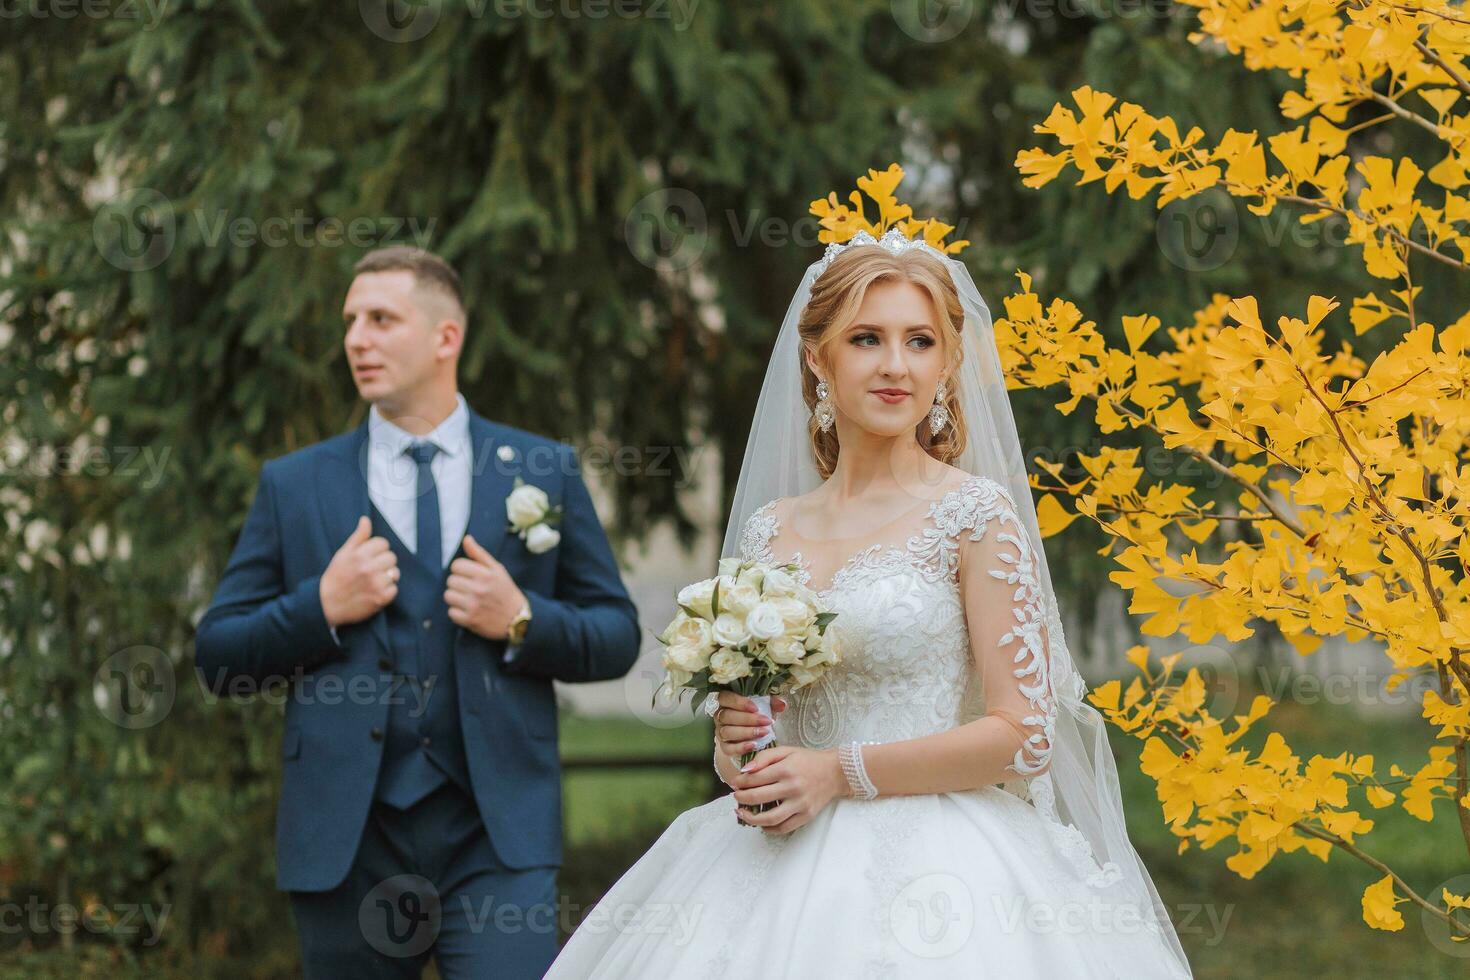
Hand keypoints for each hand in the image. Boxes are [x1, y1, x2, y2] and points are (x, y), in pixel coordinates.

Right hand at [319, 515, 397, 627]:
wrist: (326, 604)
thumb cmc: (335, 576)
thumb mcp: (343, 553)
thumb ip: (358, 537)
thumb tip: (366, 520)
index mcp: (360, 555)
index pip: (383, 543)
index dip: (377, 550)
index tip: (368, 557)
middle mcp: (369, 568)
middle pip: (391, 557)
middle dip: (383, 562)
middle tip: (371, 570)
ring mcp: (376, 584)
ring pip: (395, 572)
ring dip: (386, 577)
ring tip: (373, 581)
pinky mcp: (381, 598)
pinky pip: (395, 589)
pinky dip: (387, 591)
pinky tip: (374, 592)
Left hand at [444, 533, 525, 639]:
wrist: (517, 618)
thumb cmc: (505, 591)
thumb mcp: (497, 569)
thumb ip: (479, 554)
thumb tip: (466, 539)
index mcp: (485, 574)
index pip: (456, 565)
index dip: (461, 569)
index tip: (469, 575)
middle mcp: (478, 589)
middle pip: (451, 580)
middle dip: (459, 583)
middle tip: (470, 588)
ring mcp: (473, 606)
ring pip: (448, 596)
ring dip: (456, 597)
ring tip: (468, 599)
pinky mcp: (470, 620)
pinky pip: (451, 612)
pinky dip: (458, 612)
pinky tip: (469, 610)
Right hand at [714, 690, 785, 759]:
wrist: (753, 734)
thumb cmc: (757, 715)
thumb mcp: (765, 705)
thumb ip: (772, 702)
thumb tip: (782, 704)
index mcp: (725, 701)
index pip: (725, 697)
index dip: (739, 702)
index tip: (756, 708)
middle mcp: (719, 716)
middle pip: (727, 716)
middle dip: (748, 719)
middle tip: (766, 722)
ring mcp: (720, 732)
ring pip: (727, 732)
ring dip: (747, 732)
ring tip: (764, 733)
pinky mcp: (724, 747)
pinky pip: (728, 748)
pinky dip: (741, 747)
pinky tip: (754, 745)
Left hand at [728, 744, 846, 834]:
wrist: (836, 772)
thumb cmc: (808, 760)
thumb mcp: (786, 751)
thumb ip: (764, 758)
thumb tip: (745, 770)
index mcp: (786, 769)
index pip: (755, 778)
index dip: (740, 782)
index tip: (735, 783)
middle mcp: (793, 788)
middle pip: (758, 798)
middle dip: (741, 798)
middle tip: (736, 796)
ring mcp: (800, 804)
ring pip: (769, 818)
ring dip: (751, 818)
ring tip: (742, 813)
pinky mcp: (806, 816)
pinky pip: (784, 828)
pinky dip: (769, 829)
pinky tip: (761, 824)